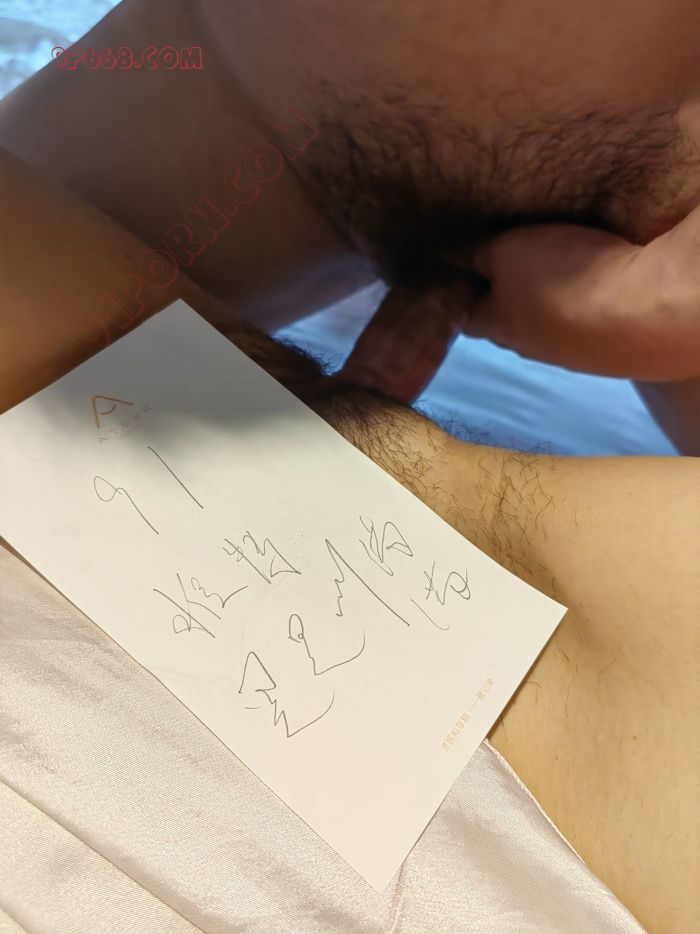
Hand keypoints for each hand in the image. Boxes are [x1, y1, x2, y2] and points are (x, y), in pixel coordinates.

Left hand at [462, 205, 699, 380]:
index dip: (458, 287)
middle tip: (508, 257)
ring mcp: (571, 353)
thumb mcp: (508, 250)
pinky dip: (582, 303)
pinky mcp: (608, 349)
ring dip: (545, 300)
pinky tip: (593, 285)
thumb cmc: (562, 279)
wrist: (644, 312)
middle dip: (502, 293)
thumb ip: (475, 251)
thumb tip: (444, 253)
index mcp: (497, 327)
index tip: (461, 262)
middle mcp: (530, 348)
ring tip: (554, 265)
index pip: (463, 312)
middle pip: (505, 319)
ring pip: (546, 322)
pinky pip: (584, 322)